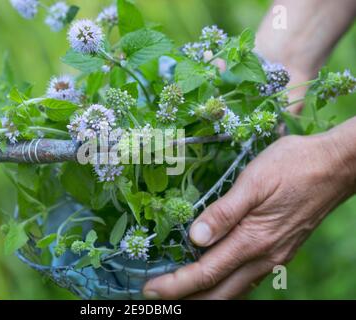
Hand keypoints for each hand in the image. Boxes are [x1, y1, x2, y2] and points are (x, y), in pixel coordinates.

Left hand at [144, 127, 355, 298]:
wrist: (336, 167)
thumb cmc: (293, 166)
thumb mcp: (254, 181)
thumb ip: (224, 212)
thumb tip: (195, 237)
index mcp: (253, 240)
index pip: (206, 272)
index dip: (176, 285)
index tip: (151, 289)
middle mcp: (264, 257)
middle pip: (219, 292)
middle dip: (186, 298)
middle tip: (155, 294)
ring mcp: (275, 258)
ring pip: (234, 290)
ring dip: (205, 295)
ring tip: (179, 290)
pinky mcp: (280, 252)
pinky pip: (248, 279)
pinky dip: (226, 286)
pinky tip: (215, 280)